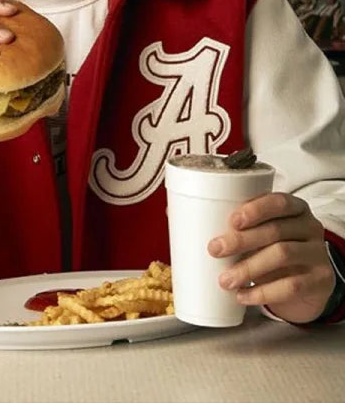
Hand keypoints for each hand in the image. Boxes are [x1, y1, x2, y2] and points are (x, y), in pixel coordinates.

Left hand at [208, 193, 335, 323]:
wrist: (308, 282)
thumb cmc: (274, 248)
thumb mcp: (263, 232)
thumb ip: (236, 225)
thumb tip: (180, 217)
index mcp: (294, 208)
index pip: (278, 202)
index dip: (256, 209)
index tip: (232, 220)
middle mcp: (309, 226)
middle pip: (276, 230)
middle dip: (242, 240)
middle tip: (214, 249)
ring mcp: (317, 253)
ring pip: (283, 255)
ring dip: (248, 268)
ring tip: (225, 280)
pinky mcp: (320, 280)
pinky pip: (291, 286)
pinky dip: (263, 293)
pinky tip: (243, 296)